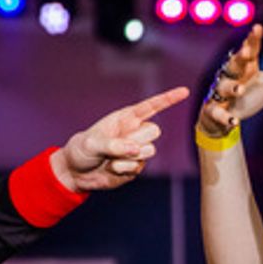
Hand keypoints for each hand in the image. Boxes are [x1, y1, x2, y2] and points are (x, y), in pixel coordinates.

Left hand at [52, 86, 188, 191]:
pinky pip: (138, 167)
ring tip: (110, 158)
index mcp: (126, 118)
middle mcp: (135, 132)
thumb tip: (135, 149)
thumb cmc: (82, 150)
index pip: (151, 106)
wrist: (78, 172)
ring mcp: (138, 150)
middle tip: (117, 146)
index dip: (168, 99)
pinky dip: (122, 169)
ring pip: (149, 151)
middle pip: (154, 131)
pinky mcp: (136, 166)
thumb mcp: (91, 144)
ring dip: (127, 157)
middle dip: (138, 139)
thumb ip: (112, 145)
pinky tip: (111, 168)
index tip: (184, 91)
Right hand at [198, 24, 262, 137]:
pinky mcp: (215, 111)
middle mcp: (233, 77)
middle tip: (248, 53)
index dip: (253, 40)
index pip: (251, 50)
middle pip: (234, 64)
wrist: (226, 117)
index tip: (258, 28)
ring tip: (240, 89)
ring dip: (231, 87)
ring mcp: (223, 94)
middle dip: (240, 58)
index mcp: (248, 68)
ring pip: (223, 86)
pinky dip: (225, 117)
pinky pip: (217, 112)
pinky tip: (234, 121)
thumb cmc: (250, 94)